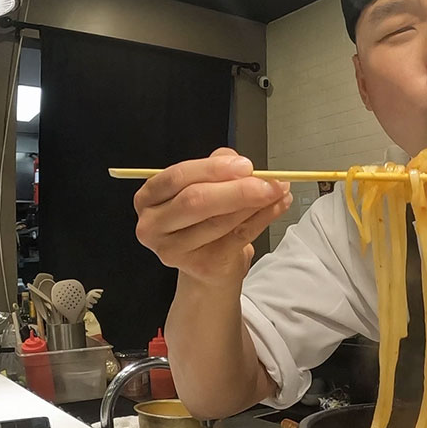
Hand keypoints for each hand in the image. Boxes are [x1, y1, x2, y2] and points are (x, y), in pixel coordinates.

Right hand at [134, 148, 291, 281]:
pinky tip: (278, 205)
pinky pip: (238, 237)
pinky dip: (263, 219)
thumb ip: (216, 169)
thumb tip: (237, 161)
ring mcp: (173, 251)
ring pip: (219, 221)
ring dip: (255, 203)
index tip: (245, 165)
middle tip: (267, 181)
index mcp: (148, 198)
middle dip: (237, 189)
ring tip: (278, 190)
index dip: (213, 169)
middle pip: (195, 201)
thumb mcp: (204, 187)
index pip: (177, 177)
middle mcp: (153, 226)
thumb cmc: (201, 220)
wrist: (207, 264)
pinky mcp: (201, 266)